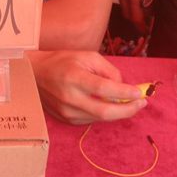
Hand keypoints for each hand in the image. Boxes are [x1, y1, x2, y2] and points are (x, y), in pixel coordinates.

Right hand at [28, 50, 147, 124]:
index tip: (140, 92)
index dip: (125, 93)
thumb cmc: (63, 62)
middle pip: (105, 111)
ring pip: (100, 118)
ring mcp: (66, 112)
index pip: (104, 89)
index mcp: (74, 78)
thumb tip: (123, 87)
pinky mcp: (66, 119)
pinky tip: (108, 105)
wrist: (35, 74)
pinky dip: (103, 114)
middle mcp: (69, 98)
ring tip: (128, 103)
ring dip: (118, 112)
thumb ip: (108, 71)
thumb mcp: (88, 57)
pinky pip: (91, 120)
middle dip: (128, 110)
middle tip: (141, 103)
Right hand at [116, 0, 161, 33]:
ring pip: (123, 5)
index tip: (145, 31)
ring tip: (139, 11)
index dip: (140, 26)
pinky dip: (127, 1)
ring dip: (130, 10)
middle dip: (134, 20)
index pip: (135, 17)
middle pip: (126, 13)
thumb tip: (149, 10)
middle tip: (142, 23)